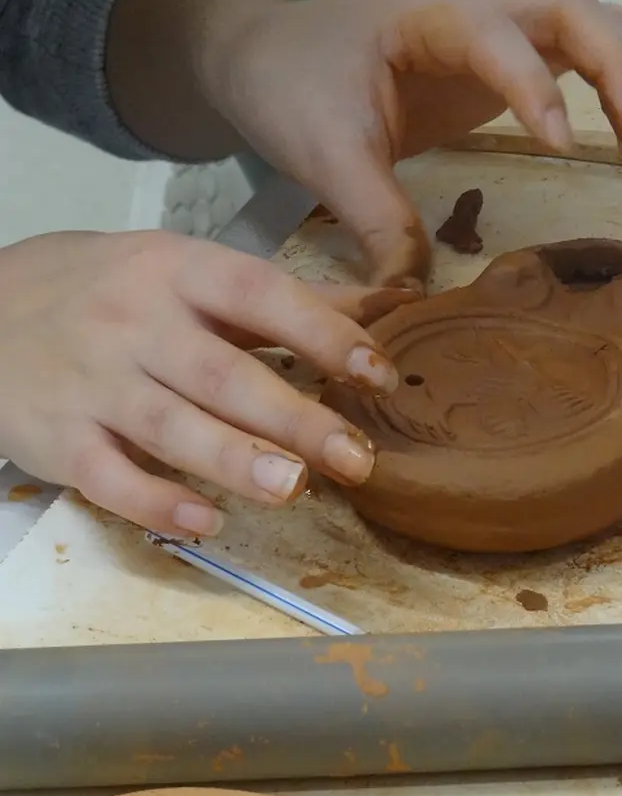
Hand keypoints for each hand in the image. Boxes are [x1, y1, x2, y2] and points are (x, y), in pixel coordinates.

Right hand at [0, 231, 415, 536]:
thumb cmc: (110, 291)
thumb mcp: (187, 273)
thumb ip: (284, 299)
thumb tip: (390, 303)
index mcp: (179, 272)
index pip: (261, 295)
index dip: (323, 333)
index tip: (379, 373)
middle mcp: (135, 323)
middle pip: (222, 374)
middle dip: (295, 418)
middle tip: (359, 458)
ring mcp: (92, 382)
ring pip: (168, 426)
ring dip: (234, 460)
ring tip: (295, 489)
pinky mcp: (56, 437)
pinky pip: (107, 476)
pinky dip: (155, 503)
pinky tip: (207, 523)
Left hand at [199, 0, 621, 285]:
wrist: (263, 56)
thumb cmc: (288, 90)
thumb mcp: (325, 156)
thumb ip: (377, 222)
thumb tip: (418, 297)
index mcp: (424, 14)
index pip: (499, 39)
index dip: (538, 88)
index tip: (565, 147)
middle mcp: (469, 4)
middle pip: (568, 11)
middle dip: (617, 68)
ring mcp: (490, 22)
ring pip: (585, 18)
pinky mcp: (500, 51)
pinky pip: (578, 41)